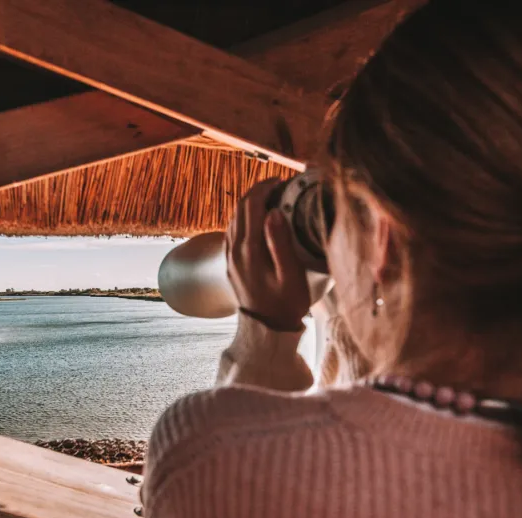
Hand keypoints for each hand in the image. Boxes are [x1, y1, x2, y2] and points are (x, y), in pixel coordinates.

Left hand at [226, 178, 311, 330]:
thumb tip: (273, 212)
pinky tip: (258, 220)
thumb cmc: (285, 305)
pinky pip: (232, 232)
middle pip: (240, 208)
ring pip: (234, 219)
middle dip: (257, 191)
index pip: (251, 206)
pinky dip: (244, 218)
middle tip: (278, 186)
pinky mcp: (231, 264)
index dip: (265, 187)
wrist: (267, 330)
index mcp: (250, 250)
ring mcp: (230, 257)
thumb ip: (280, 242)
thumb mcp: (291, 276)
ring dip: (250, 204)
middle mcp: (235, 250)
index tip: (282, 181)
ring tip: (271, 198)